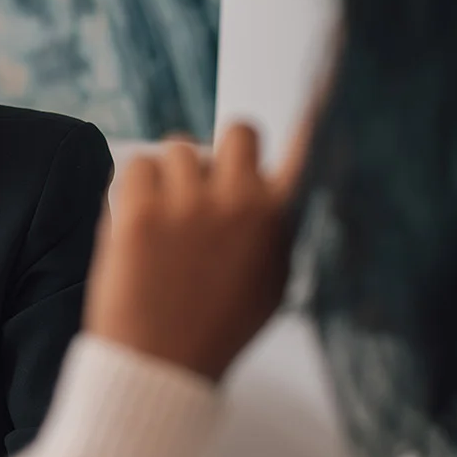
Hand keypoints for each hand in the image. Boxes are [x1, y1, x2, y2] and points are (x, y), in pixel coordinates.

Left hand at [85, 123, 304, 380]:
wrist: (158, 367)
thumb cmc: (213, 329)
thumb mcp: (272, 282)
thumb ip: (279, 229)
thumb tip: (284, 185)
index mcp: (279, 220)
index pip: (309, 149)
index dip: (317, 114)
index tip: (323, 88)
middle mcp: (241, 203)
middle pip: (239, 131)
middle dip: (220, 155)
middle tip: (201, 190)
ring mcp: (189, 204)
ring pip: (179, 147)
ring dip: (170, 176)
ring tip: (164, 224)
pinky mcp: (140, 210)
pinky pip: (135, 164)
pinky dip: (132, 186)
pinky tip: (136, 223)